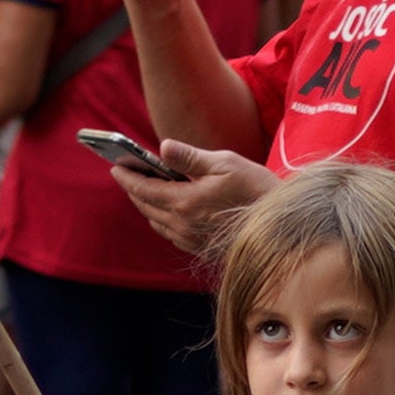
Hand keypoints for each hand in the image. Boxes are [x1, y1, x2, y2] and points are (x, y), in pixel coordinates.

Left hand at [110, 137, 269, 268]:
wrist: (279, 224)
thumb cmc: (255, 188)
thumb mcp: (224, 163)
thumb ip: (190, 157)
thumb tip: (163, 148)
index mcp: (185, 201)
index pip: (144, 189)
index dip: (127, 176)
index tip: (115, 166)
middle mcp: (183, 224)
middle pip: (146, 206)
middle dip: (134, 189)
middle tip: (128, 174)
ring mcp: (190, 238)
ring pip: (156, 221)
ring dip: (147, 204)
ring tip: (145, 188)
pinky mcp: (199, 246)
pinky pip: (170, 233)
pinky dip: (162, 218)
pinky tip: (167, 208)